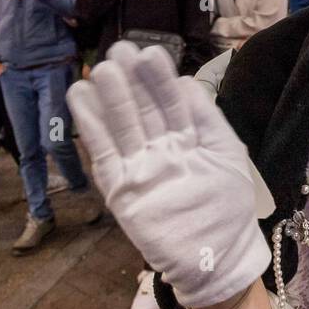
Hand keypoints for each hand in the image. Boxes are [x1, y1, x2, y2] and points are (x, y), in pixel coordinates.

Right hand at [66, 41, 269, 307]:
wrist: (218, 257)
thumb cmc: (228, 205)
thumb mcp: (226, 155)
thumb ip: (208, 120)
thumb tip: (188, 83)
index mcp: (189, 137)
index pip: (173, 102)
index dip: (161, 79)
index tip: (149, 52)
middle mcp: (161, 148)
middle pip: (145, 110)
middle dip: (132, 81)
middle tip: (118, 51)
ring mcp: (141, 167)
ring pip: (123, 127)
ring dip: (111, 100)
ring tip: (99, 71)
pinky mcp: (122, 190)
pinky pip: (104, 155)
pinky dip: (92, 129)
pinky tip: (80, 100)